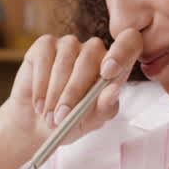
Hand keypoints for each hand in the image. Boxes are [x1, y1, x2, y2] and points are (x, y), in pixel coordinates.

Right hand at [1, 29, 143, 145]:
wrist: (38, 126)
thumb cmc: (71, 121)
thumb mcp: (92, 121)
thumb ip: (105, 107)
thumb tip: (114, 90)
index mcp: (115, 65)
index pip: (130, 42)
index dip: (121, 52)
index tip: (107, 73)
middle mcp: (94, 50)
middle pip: (91, 58)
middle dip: (74, 92)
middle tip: (62, 118)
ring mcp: (69, 44)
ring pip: (65, 61)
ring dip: (55, 94)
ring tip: (49, 116)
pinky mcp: (45, 44)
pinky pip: (44, 59)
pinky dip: (40, 86)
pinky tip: (39, 104)